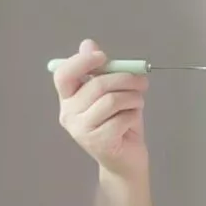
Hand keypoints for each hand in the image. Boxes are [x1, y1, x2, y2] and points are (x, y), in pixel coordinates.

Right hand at [54, 38, 149, 177]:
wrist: (126, 161)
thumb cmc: (119, 125)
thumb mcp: (111, 94)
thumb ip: (100, 72)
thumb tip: (88, 44)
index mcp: (68, 99)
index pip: (63, 75)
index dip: (81, 62)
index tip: (103, 57)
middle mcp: (69, 114)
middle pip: (96, 85)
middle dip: (124, 78)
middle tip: (142, 81)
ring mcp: (82, 130)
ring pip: (111, 100)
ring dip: (133, 98)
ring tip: (139, 102)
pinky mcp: (99, 142)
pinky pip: (121, 118)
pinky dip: (133, 115)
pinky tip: (133, 120)